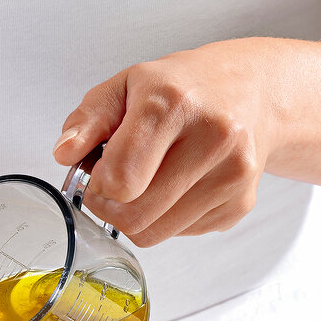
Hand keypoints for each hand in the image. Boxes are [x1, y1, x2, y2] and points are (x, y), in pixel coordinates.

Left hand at [53, 39, 281, 246]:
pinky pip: (180, 235)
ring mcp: (233, 173)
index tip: (100, 172)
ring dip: (138, 217)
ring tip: (147, 183)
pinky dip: (168, 219)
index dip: (98, 185)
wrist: (254, 91)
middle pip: (135, 216)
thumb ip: (88, 119)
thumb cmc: (184, 89)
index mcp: (174, 102)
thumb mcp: (127, 86)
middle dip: (112, 208)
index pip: (120, 180)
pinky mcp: (241, 203)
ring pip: (155, 234)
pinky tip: (179, 186)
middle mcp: (213, 136)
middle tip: (115, 185)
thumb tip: (65, 153)